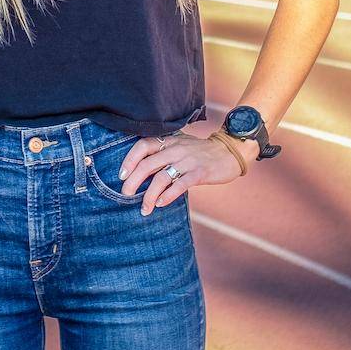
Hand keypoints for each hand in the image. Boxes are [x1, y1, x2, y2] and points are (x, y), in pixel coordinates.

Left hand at [118, 132, 246, 214]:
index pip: (142, 146)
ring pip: (161, 178)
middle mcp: (176, 148)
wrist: (229, 152)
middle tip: (126, 194)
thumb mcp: (180, 145)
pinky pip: (180, 185)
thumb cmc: (200, 152)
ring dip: (149, 195)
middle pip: (147, 164)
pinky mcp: (200, 173)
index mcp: (169, 141)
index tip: (121, 175)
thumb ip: (162, 155)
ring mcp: (188, 160)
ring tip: (144, 208)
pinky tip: (160, 204)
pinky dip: (167, 196)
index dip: (129, 160)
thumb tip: (139, 172)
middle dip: (133, 181)